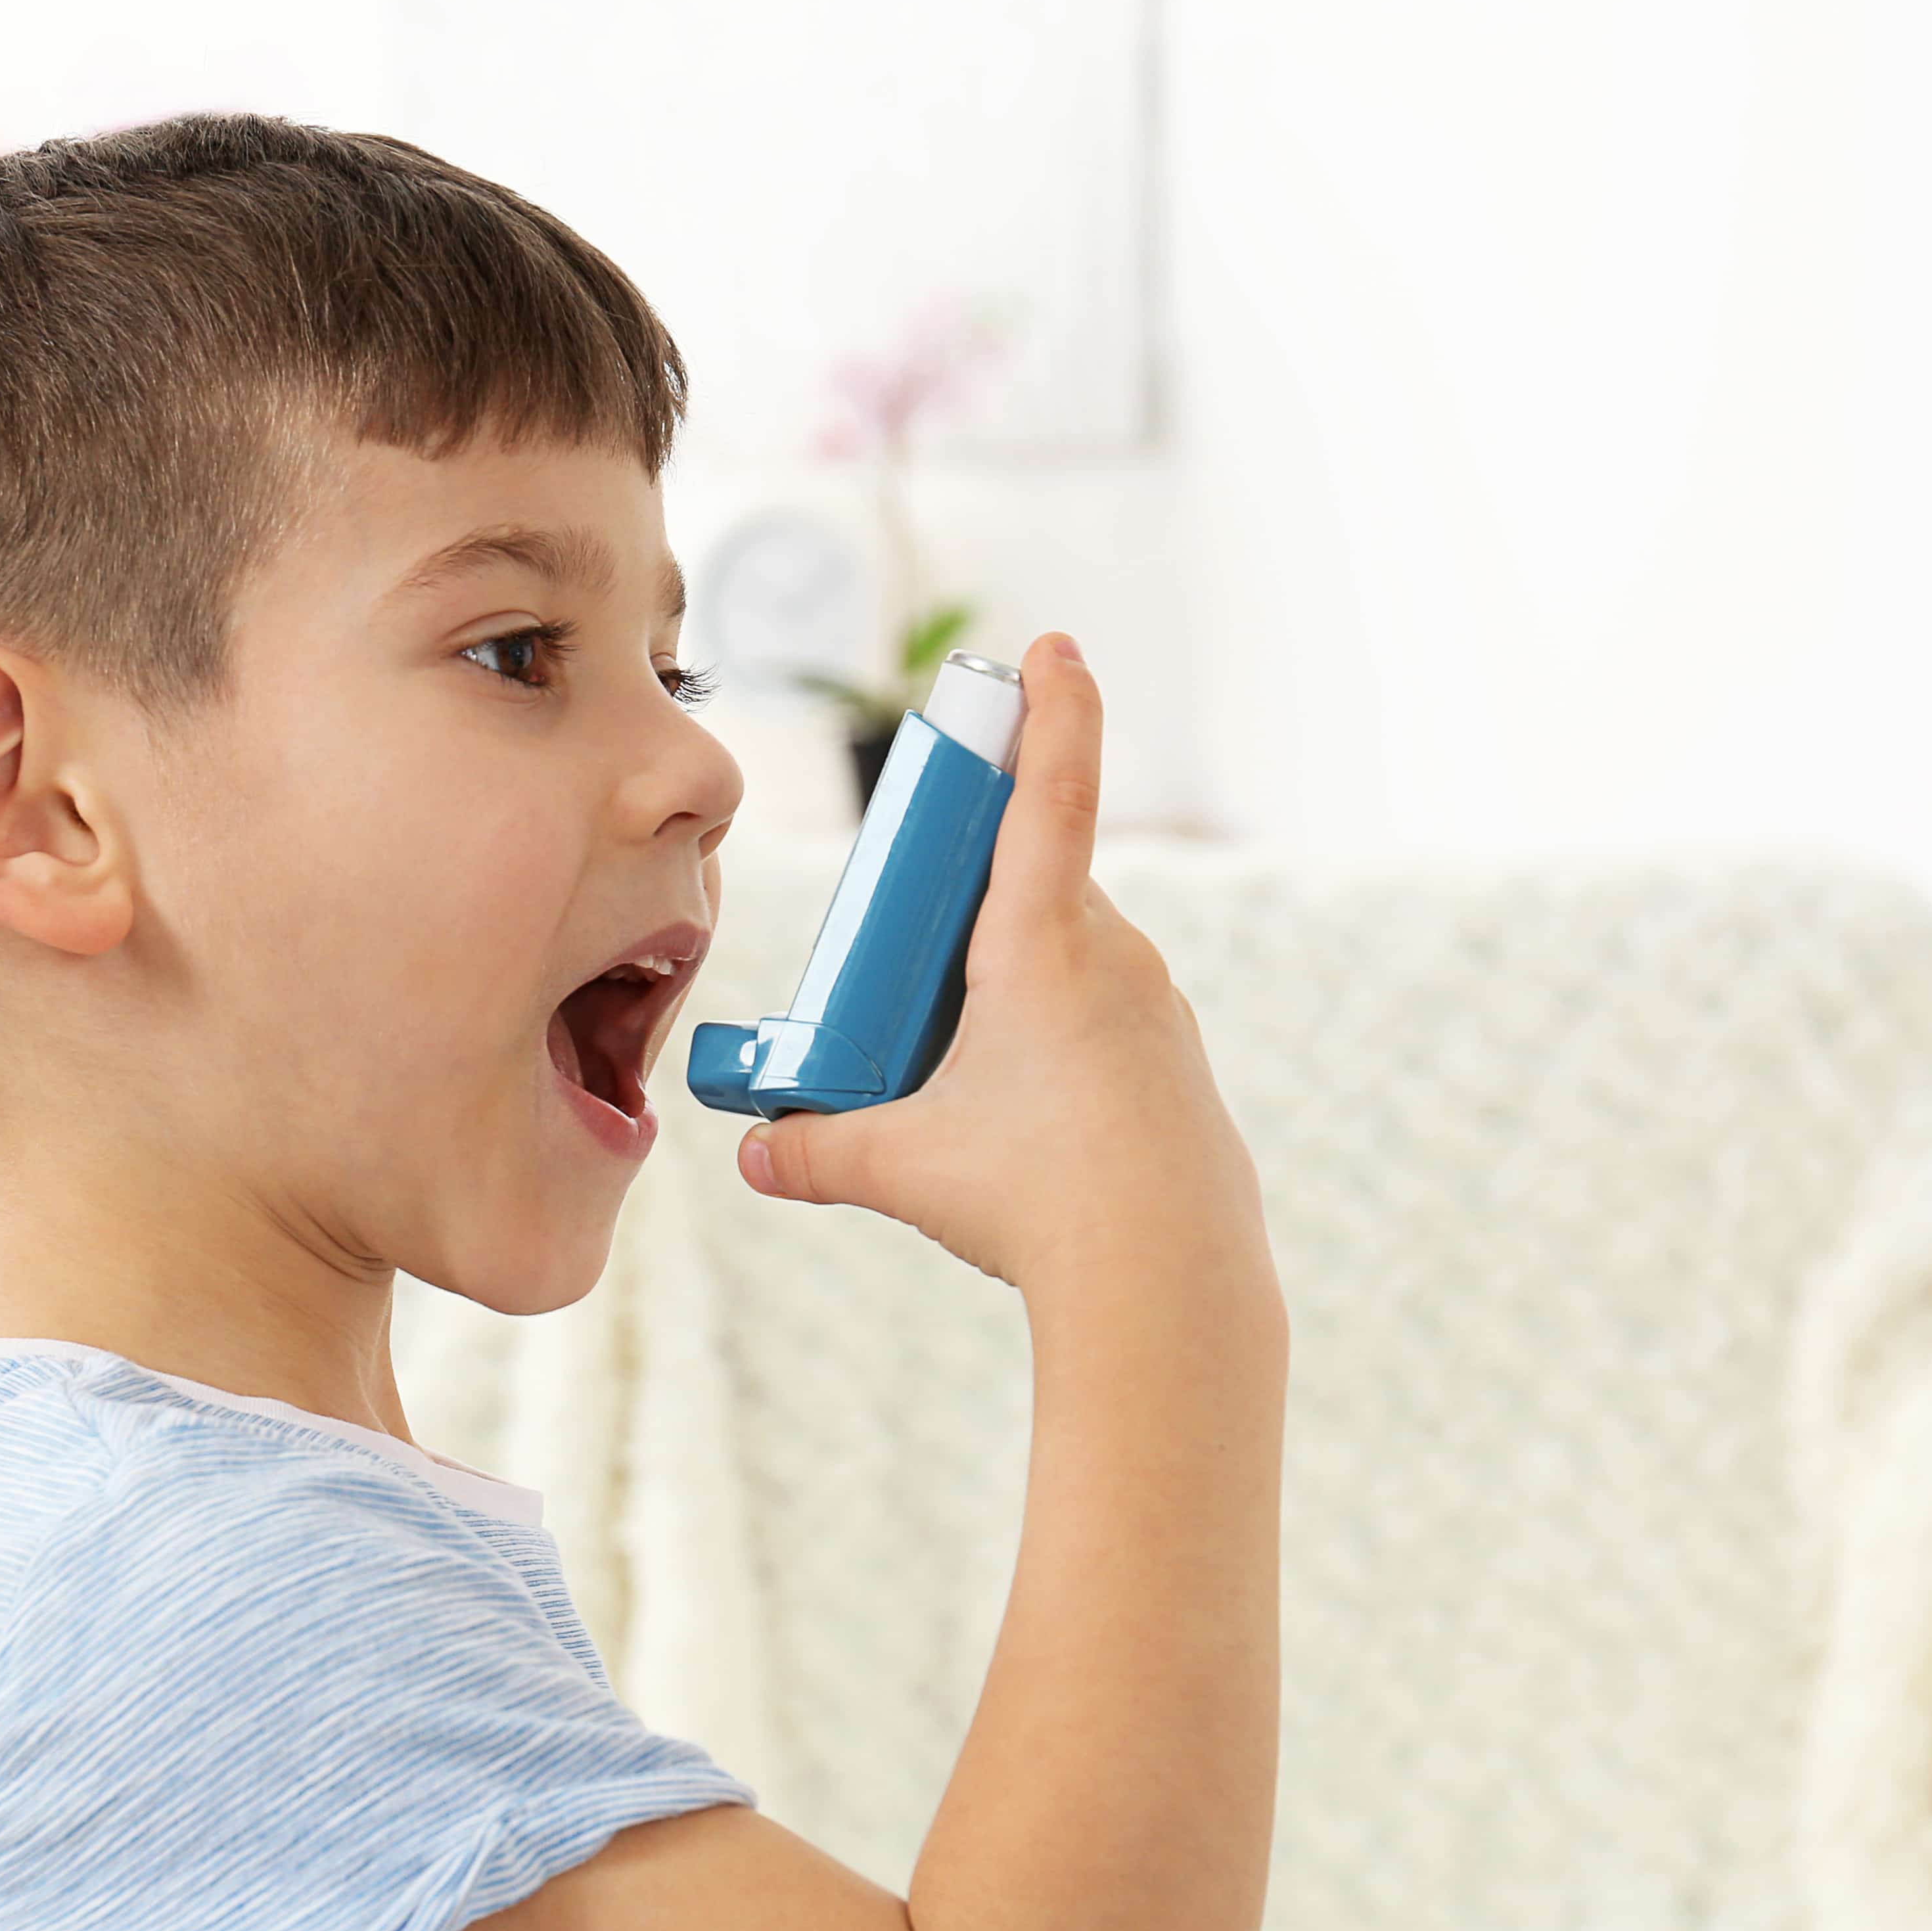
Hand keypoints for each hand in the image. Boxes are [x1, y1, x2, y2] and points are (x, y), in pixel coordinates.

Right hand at [738, 634, 1268, 1306]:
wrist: (1168, 1284)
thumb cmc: (1040, 1202)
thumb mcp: (904, 1169)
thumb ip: (817, 1150)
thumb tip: (754, 1155)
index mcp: (1045, 943)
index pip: (1051, 792)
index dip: (1053, 709)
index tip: (1055, 646)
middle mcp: (1114, 956)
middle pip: (1037, 888)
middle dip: (972, 905)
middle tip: (908, 964)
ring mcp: (1156, 1010)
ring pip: (1074, 960)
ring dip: (1012, 984)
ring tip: (961, 1078)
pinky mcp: (1177, 1065)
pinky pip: (1108, 1019)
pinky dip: (1059, 1040)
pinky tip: (1033, 1123)